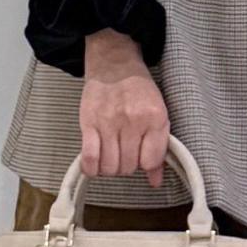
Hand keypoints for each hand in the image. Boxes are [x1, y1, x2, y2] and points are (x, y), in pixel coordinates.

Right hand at [79, 30, 169, 186]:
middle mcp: (133, 121)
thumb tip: (156, 181)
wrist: (115, 64)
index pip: (150, 160)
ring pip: (110, 166)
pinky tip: (95, 165)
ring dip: (110, 168)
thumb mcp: (157, 114)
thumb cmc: (138, 90)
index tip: (141, 158)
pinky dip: (92, 168)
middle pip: (129, 166)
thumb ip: (158, 148)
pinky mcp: (88, 123)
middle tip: (125, 153)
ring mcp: (109, 122)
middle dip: (127, 166)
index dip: (145, 165)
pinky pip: (90, 157)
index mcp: (155, 117)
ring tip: (111, 156)